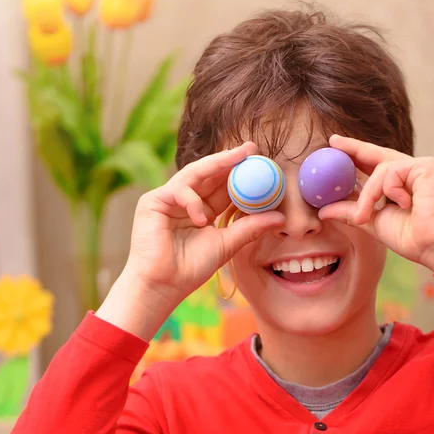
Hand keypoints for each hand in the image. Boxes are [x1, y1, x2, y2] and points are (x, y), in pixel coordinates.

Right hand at [124, 142, 284, 302]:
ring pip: (195, 173)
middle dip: (230, 159)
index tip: (263, 162)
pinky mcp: (152, 202)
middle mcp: (186, 200)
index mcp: (203, 209)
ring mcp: (168, 199)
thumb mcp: (227, 244)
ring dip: (217, 164)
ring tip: (239, 157)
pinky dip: (193, 202)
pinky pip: (178, 191)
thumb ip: (250, 228)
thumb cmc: (191, 268)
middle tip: (251, 148)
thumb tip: (280, 218)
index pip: (224, 186)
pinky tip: (202, 219)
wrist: (163, 285)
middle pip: (210, 174)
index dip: (241, 173)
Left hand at [318, 135, 433, 270]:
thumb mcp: (372, 222)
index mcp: (401, 184)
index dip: (355, 156)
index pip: (374, 165)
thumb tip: (323, 210)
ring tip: (364, 216)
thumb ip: (350, 212)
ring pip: (380, 169)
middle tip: (332, 142)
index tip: (335, 147)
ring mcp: (420, 167)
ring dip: (367, 195)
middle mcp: (412, 172)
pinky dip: (388, 190)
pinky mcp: (427, 166)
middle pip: (378, 155)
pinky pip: (391, 172)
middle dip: (354, 149)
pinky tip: (403, 205)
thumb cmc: (412, 238)